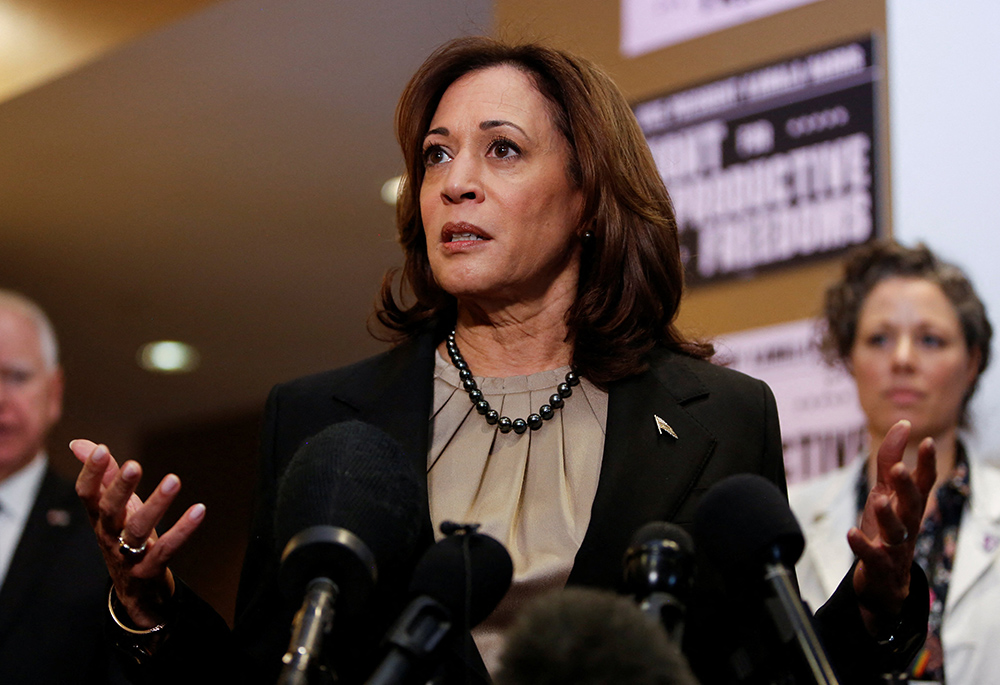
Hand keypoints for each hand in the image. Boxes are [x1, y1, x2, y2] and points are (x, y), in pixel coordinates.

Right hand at [72, 439, 205, 628]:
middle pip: (109, 510)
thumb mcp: (113, 507)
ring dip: (156, 505)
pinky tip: (199, 510)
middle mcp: (108, 535)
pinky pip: (166, 549)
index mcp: (98, 518)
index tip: (102, 450)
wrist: (135, 590)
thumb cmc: (124, 537)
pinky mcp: (148, 570)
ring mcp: (127, 555)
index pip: (86, 494)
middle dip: (120, 487)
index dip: (90, 473)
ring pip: (138, 529)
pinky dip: (183, 530)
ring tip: (173, 480)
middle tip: (134, 464)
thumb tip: (78, 444)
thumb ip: (101, 475)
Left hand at [849, 420, 934, 631]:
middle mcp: (907, 525)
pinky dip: (862, 545)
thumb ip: (890, 460)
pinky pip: (873, 557)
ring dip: (888, 516)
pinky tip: (851, 533)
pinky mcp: (880, 566)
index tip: (925, 441)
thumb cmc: (885, 530)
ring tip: (879, 501)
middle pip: (912, 505)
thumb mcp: (886, 492)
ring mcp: (895, 547)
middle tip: (898, 469)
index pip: (923, 483)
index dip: (926, 463)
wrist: (884, 581)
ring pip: (897, 532)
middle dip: (907, 487)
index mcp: (909, 506)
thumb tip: (902, 424)